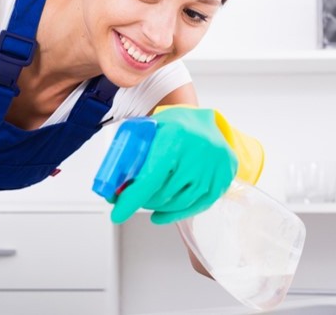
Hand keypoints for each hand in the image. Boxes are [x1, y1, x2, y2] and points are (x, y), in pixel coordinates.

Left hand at [111, 106, 237, 224]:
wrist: (205, 121)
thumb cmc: (173, 126)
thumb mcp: (150, 130)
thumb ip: (131, 154)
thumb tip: (113, 188)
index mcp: (176, 136)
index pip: (151, 177)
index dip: (132, 198)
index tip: (117, 213)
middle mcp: (198, 152)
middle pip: (162, 192)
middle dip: (141, 200)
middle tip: (129, 199)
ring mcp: (213, 168)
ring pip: (178, 202)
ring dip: (157, 206)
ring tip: (147, 200)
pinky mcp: (222, 180)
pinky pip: (196, 206)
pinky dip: (175, 214)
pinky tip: (159, 214)